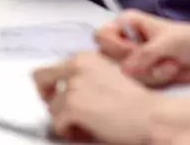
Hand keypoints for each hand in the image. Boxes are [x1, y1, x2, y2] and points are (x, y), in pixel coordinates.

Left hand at [36, 53, 163, 143]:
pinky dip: (70, 132)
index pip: (53, 67)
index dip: (55, 85)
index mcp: (85, 57)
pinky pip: (58, 125)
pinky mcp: (72, 106)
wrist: (150, 115)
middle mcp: (75, 66)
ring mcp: (72, 86)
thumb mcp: (108, 76)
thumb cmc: (136, 102)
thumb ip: (84, 77)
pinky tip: (87, 131)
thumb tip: (64, 91)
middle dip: (45, 94)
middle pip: (39, 77)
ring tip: (86, 125)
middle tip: (57, 108)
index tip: (57, 94)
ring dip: (66, 119)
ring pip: (52, 108)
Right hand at [96, 11, 189, 85]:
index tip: (135, 51)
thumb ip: (146, 54)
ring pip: (124, 75)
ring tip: (170, 63)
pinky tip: (171, 71)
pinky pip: (137, 85)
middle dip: (137, 63)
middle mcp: (125, 41)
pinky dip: (157, 80)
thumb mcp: (169, 42)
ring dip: (151, 73)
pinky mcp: (141, 77)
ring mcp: (133, 61)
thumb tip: (125, 70)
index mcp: (127, 23)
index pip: (102, 35)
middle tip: (157, 57)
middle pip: (108, 59)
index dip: (115, 47)